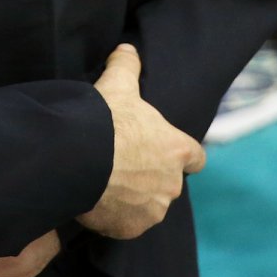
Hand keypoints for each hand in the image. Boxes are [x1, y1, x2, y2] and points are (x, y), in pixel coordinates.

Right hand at [77, 45, 205, 240]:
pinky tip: (97, 203)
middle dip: (150, 178)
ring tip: (107, 185)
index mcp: (177, 149)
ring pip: (147, 206)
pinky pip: (125, 225)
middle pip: (168, 183)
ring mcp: (153, 209)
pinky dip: (114, 218)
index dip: (182, 156)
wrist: (80, 158)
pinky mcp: (131, 229)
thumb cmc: (106, 120)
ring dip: (133, 200)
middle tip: (123, 167)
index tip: (167, 154)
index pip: (195, 158)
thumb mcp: (118, 85)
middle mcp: (172, 183)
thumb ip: (127, 66)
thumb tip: (127, 48)